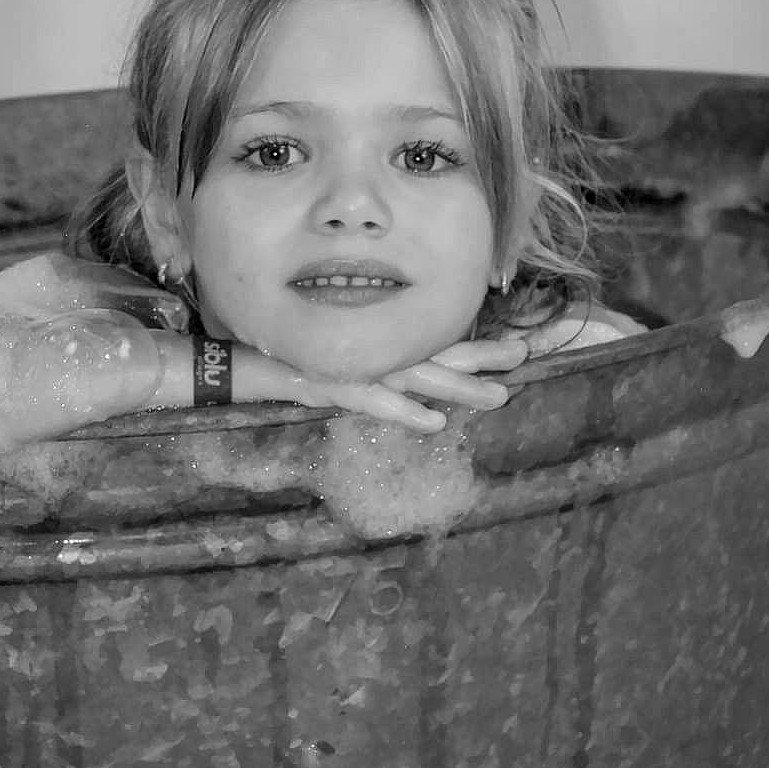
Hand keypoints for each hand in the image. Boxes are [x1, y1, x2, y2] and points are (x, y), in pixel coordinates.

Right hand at [236, 341, 514, 434]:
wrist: (244, 363)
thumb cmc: (297, 362)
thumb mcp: (346, 364)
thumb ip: (381, 371)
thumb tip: (421, 384)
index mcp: (383, 347)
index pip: (440, 344)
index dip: (479, 346)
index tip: (521, 347)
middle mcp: (376, 352)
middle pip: (440, 355)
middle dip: (483, 357)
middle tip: (524, 357)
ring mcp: (357, 368)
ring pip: (418, 376)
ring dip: (458, 387)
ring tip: (497, 397)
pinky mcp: (335, 386)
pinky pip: (376, 402)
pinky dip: (405, 412)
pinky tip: (434, 423)